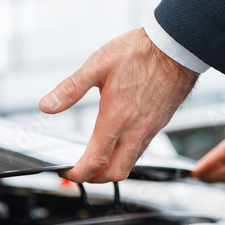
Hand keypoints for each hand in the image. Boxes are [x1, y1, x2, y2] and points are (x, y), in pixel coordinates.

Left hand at [39, 28, 198, 183]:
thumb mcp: (97, 65)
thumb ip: (70, 89)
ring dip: (113, 168)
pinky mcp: (161, 123)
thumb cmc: (140, 52)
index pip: (95, 162)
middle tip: (83, 172)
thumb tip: (47, 105)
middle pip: (116, 173)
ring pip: (131, 163)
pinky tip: (120, 141)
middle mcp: (136, 130)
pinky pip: (143, 149)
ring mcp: (151, 129)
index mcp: (116, 119)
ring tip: (99, 161)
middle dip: (96, 179)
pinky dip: (128, 155)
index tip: (68, 173)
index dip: (78, 174)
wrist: (177, 45)